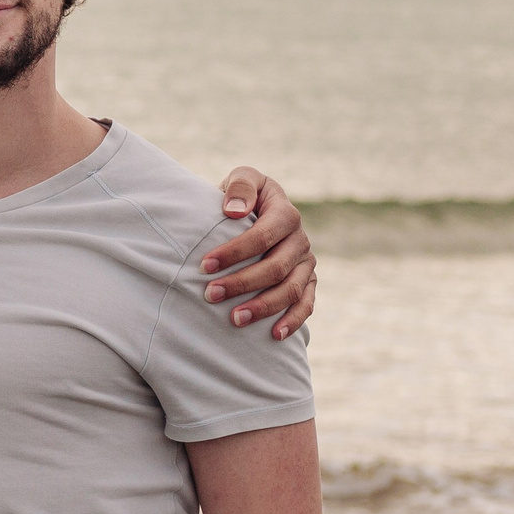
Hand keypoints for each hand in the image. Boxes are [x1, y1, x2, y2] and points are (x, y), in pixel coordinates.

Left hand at [204, 168, 316, 338]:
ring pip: (290, 289)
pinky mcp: (308, 281)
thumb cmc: (242, 196)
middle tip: (211, 294)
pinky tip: (273, 335)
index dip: (235, 252)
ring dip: (263, 307)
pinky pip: (306, 304)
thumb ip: (240, 186)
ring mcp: (306, 262)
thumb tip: (234, 211)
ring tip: (234, 319)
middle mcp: (300, 239)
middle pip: (275, 267)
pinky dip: (293, 320)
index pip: (263, 236)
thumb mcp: (241, 178)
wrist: (256, 210)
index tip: (204, 266)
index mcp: (285, 213)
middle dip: (242, 283)